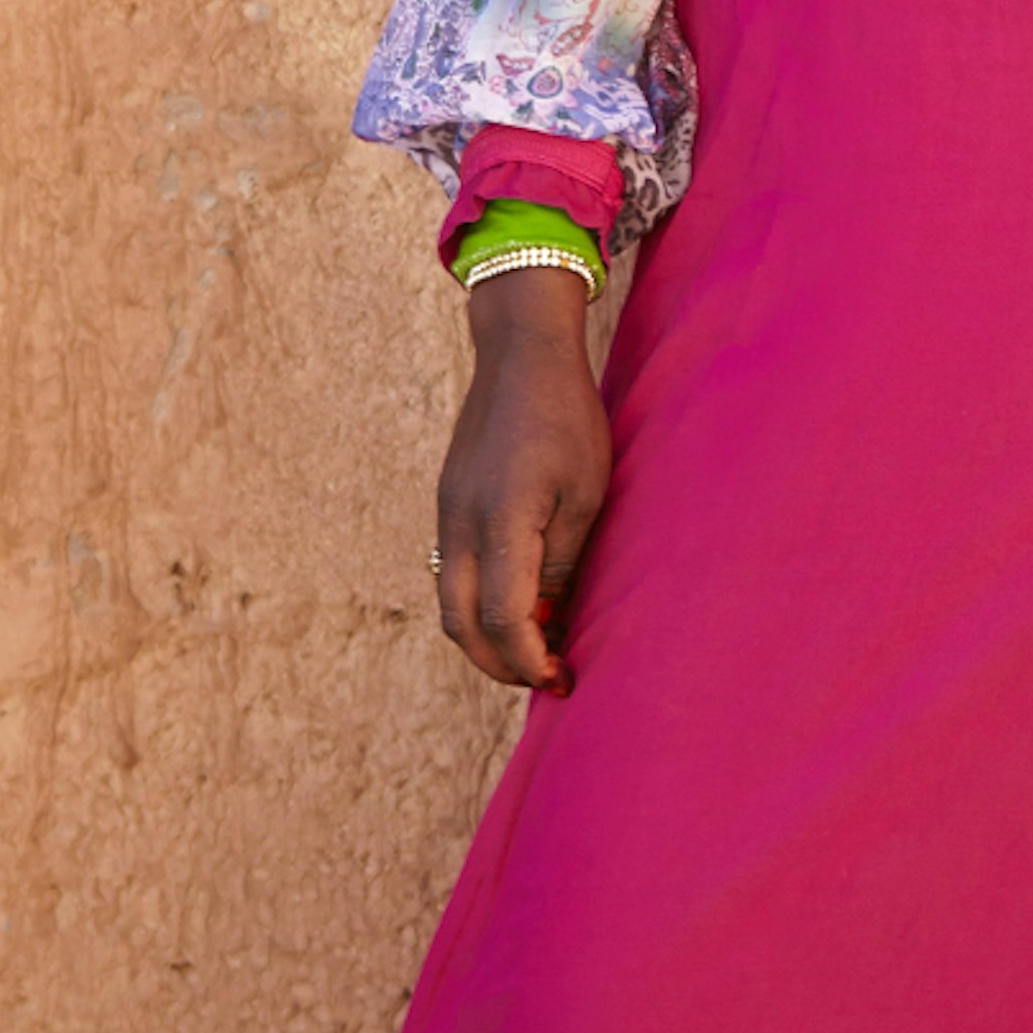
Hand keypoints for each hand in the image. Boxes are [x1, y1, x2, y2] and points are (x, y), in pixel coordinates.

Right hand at [433, 274, 613, 692]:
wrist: (520, 354)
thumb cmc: (567, 418)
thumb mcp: (585, 493)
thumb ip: (561, 559)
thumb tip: (546, 615)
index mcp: (501, 523)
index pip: (505, 619)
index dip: (530, 660)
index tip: (561, 678)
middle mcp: (461, 526)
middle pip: (462, 626)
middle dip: (501, 664)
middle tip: (544, 677)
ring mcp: (447, 515)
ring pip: (451, 604)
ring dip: (487, 638)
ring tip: (536, 646)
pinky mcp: (448, 505)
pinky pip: (453, 574)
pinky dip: (479, 604)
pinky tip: (521, 601)